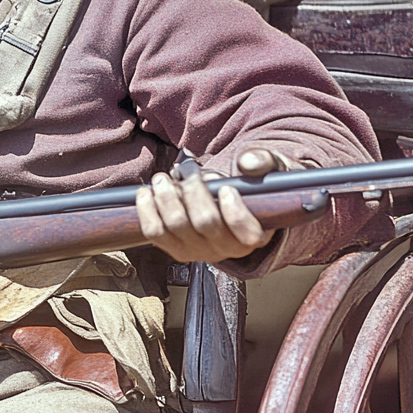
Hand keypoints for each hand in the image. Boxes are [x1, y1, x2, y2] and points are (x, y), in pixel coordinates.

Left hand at [137, 146, 283, 262]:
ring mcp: (198, 251)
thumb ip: (263, 162)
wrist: (226, 202)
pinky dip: (147, 210)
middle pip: (205, 222)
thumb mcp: (266, 171)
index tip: (226, 188)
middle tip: (190, 175)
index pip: (248, 234)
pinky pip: (155, 233)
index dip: (234, 211)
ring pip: (177, 226)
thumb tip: (249, 162)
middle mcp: (226, 248)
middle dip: (193, 192)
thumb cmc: (249, 185)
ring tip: (162, 180)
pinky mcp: (174, 248)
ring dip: (166, 198)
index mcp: (254, 235)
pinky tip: (146, 193)